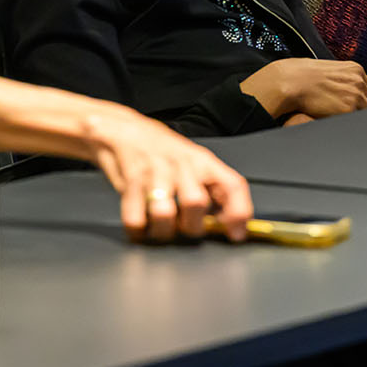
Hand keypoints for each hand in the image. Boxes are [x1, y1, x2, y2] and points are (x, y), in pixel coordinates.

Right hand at [83, 104, 253, 242]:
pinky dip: (139, 232)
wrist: (128, 132)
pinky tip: (142, 225)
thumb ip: (214, 190)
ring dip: (164, 231)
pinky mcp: (130, 184)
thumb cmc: (165, 153)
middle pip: (195, 203)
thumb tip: (231, 225)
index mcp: (204, 162)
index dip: (238, 213)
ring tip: (163, 227)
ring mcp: (155, 173)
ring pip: (164, 214)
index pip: (231, 185)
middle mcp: (182, 165)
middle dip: (192, 227)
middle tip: (186, 227)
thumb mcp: (196, 164)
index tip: (236, 234)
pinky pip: (135, 220)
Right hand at [239, 58, 366, 120]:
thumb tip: (345, 93)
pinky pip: (362, 120)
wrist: (290, 81)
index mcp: (355, 69)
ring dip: (363, 118)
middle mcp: (358, 80)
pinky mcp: (349, 108)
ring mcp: (356, 94)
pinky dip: (358, 124)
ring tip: (352, 124)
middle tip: (357, 120)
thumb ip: (342, 80)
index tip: (363, 111)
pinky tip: (348, 125)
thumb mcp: (328, 71)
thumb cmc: (301, 77)